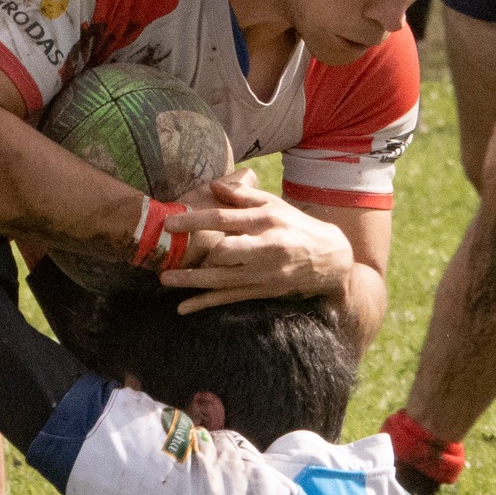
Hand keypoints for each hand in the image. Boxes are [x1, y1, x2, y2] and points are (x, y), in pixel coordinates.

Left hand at [159, 175, 353, 311]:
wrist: (331, 259)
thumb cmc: (296, 226)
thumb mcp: (274, 205)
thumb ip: (243, 195)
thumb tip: (213, 185)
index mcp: (266, 221)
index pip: (224, 219)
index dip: (194, 221)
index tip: (169, 223)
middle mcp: (265, 248)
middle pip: (224, 252)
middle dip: (195, 254)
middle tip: (166, 253)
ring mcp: (264, 273)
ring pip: (222, 280)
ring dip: (191, 281)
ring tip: (164, 279)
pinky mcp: (262, 291)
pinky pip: (229, 299)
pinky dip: (204, 304)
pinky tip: (183, 308)